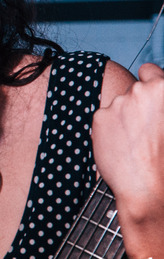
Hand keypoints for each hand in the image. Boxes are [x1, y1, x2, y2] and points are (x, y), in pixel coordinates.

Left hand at [93, 64, 163, 239]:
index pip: (150, 70)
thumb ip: (162, 105)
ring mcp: (117, 103)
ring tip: (134, 141)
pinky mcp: (99, 117)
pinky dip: (109, 128)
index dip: (151, 83)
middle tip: (145, 128)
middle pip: (133, 89)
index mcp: (163, 90)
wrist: (148, 188)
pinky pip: (104, 117)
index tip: (151, 98)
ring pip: (118, 104)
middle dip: (137, 103)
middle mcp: (139, 92)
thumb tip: (157, 102)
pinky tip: (121, 145)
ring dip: (123, 116)